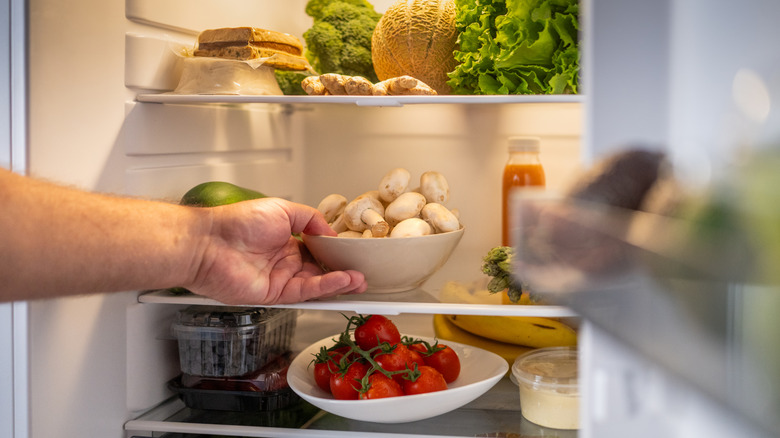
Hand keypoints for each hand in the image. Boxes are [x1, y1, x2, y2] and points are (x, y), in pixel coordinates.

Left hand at [187, 197, 366, 303]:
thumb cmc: (238, 223)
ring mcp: (280, 279)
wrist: (211, 244)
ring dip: (340, 282)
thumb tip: (330, 232)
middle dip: (343, 271)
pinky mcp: (275, 295)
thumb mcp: (282, 209)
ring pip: (317, 283)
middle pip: (320, 269)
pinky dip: (326, 287)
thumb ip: (310, 219)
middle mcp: (284, 261)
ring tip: (360, 280)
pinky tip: (342, 281)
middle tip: (364, 272)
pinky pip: (306, 292)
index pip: (317, 249)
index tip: (354, 253)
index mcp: (285, 240)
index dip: (335, 252)